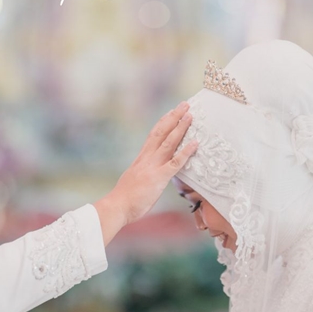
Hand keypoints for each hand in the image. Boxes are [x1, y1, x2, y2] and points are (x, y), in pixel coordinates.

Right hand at [94, 101, 196, 244]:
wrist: (116, 207)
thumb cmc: (124, 199)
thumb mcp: (133, 180)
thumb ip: (142, 173)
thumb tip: (147, 174)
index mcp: (141, 159)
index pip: (153, 135)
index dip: (163, 122)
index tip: (171, 112)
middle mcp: (147, 158)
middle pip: (161, 132)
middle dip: (173, 117)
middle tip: (184, 105)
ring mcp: (153, 167)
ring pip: (169, 142)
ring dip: (181, 127)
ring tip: (190, 115)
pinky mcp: (159, 178)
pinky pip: (176, 162)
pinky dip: (186, 152)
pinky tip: (195, 143)